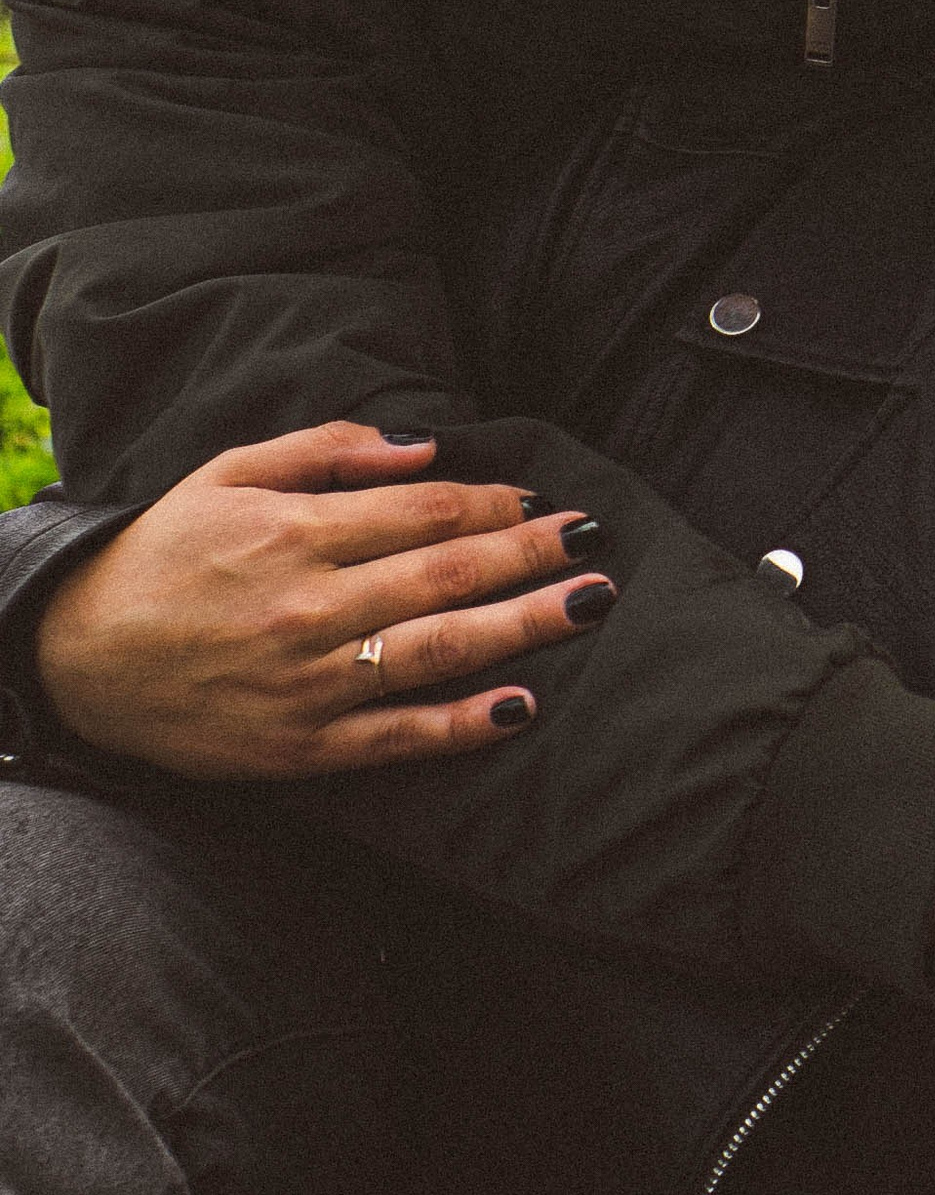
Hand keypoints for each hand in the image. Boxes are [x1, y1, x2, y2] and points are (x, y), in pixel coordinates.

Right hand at [34, 424, 613, 778]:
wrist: (77, 658)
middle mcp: (309, 607)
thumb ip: (330, 449)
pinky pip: (396, 737)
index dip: (494, 504)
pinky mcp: (299, 750)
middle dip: (532, 556)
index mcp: (295, 532)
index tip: (543, 501)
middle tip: (597, 542)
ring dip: (524, 627)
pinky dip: (460, 725)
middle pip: (447, 575)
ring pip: (437, 651)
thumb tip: (427, 444)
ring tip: (589, 605)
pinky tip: (519, 707)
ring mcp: (307, 685)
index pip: (424, 512)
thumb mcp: (232, 472)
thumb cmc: (165, 551)